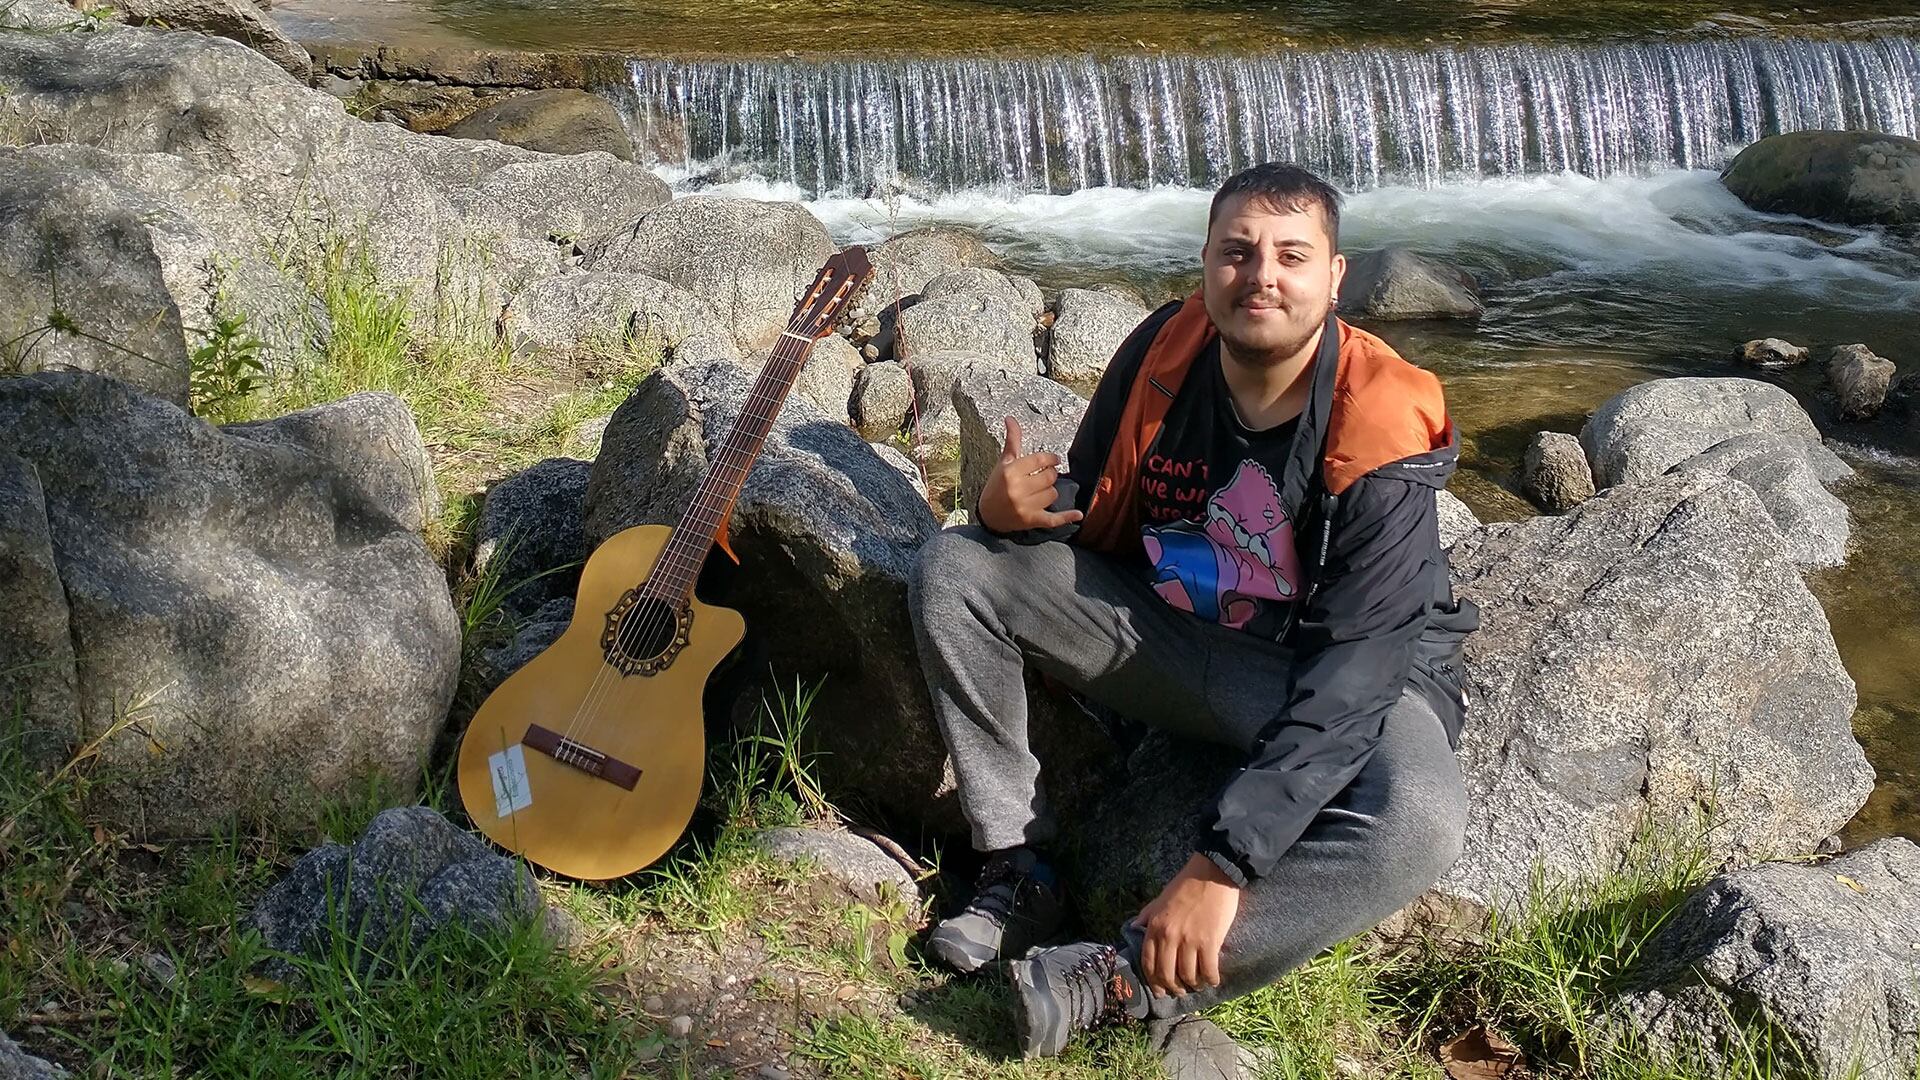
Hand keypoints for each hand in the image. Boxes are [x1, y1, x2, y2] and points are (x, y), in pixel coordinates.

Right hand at [976, 416, 1083, 534]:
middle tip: (1044, 477)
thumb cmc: (997, 485)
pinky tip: (1077, 514)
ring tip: (1039, 492)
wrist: (988, 515)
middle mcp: (1017, 489)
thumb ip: (1012, 441)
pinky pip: (1053, 519)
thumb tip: (1010, 418)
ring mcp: (1025, 506)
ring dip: (1050, 492)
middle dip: (1050, 475)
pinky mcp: (1031, 520)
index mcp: (1010, 472)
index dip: (1051, 459)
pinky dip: (1066, 517)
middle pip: (1049, 477)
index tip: (1054, 460)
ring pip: (1053, 494)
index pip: (1040, 460)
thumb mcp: (1004, 462)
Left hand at [1135, 854, 1241, 998]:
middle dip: (1173, 988)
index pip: (1148, 963)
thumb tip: (1133, 928)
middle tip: (1179, 991)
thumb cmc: (1186, 885)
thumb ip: (1146, 916)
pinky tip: (1213, 980)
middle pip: (1166, 974)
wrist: (1212, 873)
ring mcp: (1189, 940)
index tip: (1160, 990)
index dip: (1153, 981)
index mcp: (1155, 926)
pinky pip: (1208, 970)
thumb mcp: (1159, 899)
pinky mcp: (1210, 941)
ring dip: (1193, 985)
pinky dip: (1211, 979)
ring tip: (1198, 985)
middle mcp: (1169, 936)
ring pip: (1188, 975)